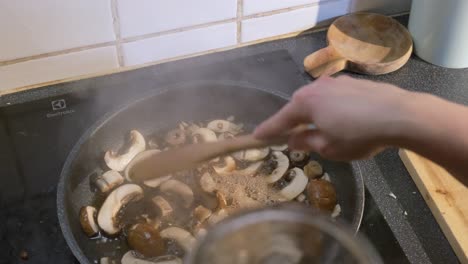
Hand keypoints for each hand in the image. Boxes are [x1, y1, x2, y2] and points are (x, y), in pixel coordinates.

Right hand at [254, 76, 413, 159]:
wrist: (400, 115)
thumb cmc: (358, 135)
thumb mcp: (328, 147)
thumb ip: (306, 142)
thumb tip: (293, 139)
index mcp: (305, 103)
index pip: (280, 120)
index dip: (268, 131)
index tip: (255, 137)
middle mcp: (316, 87)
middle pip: (298, 107)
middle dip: (293, 122)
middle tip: (289, 137)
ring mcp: (336, 82)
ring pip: (317, 101)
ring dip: (314, 115)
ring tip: (320, 130)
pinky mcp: (354, 83)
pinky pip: (334, 98)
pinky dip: (331, 109)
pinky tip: (343, 120)